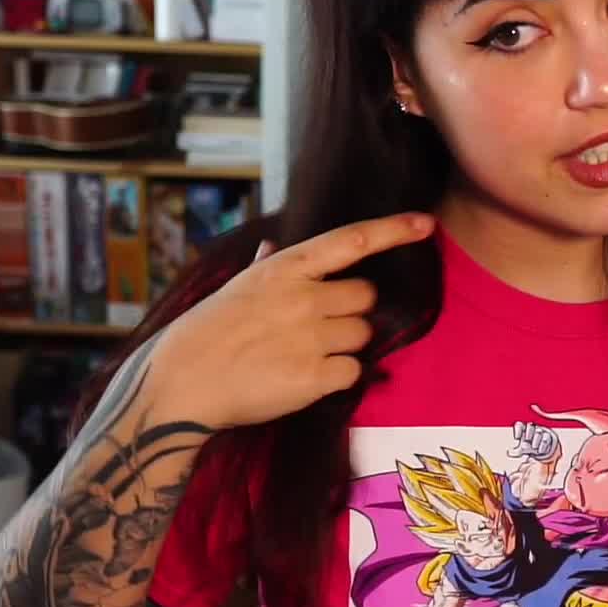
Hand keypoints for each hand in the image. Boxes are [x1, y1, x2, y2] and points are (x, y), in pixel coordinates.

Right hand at [147, 213, 434, 429]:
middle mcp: (303, 297)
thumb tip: (271, 245)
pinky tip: (305, 377)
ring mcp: (311, 337)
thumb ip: (266, 266)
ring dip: (345, 344)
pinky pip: (352, 371)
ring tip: (305, 353)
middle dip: (352, 311)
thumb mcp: (235, 288)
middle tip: (319, 326)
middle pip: (366, 297)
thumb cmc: (205, 332)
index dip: (393, 231)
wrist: (182, 382)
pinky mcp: (314, 377)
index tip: (425, 224)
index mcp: (284, 268)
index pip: (351, 241)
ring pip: (363, 335)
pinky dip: (337, 377)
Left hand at [507, 421, 559, 461]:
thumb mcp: (519, 451)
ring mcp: (540, 432)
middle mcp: (531, 429)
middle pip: (530, 426)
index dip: (518, 430)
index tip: (517, 438)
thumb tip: (508, 452)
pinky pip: (546, 438)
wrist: (540, 451)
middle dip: (528, 433)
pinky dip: (543, 445)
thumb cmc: (527, 448)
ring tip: (534, 447)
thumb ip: (514, 452)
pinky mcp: (548, 437)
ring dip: (536, 440)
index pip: (519, 425)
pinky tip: (540, 450)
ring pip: (538, 432)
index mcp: (522, 430)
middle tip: (527, 440)